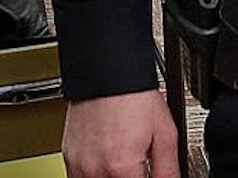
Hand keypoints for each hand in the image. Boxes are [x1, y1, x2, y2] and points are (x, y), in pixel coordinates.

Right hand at [63, 90, 179, 177]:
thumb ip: (169, 170)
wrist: (107, 71)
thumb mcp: (165, 134)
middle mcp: (96, 170)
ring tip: (123, 169)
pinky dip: (94, 177)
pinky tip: (107, 167)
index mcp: (122, 167)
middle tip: (138, 170)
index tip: (148, 175)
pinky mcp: (69, 156)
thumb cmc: (134, 97)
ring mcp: (79, 164)